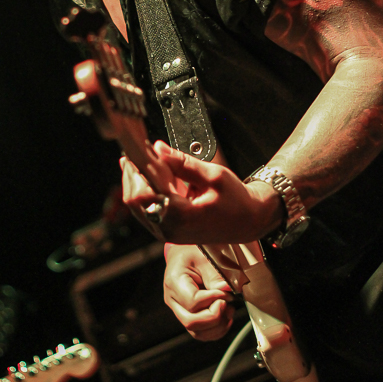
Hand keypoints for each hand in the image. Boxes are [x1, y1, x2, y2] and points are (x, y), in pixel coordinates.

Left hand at [120, 141, 283, 243]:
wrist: (251, 221)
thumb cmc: (237, 202)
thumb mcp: (213, 175)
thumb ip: (182, 162)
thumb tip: (158, 148)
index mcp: (180, 217)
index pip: (142, 195)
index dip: (133, 172)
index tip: (134, 153)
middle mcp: (170, 229)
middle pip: (134, 202)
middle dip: (132, 176)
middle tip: (136, 154)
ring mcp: (168, 232)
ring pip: (139, 207)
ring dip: (138, 184)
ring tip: (143, 163)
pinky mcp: (170, 230)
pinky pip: (148, 211)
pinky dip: (147, 192)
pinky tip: (153, 177)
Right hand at [164, 243, 234, 340]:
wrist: (186, 253)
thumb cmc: (194, 252)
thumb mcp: (205, 256)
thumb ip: (215, 275)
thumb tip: (226, 292)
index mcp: (174, 281)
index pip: (193, 302)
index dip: (213, 300)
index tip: (226, 292)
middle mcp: (173, 299)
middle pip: (191, 322)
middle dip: (215, 317)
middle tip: (227, 303)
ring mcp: (179, 310)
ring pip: (197, 332)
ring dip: (218, 326)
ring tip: (228, 309)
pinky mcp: (188, 316)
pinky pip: (201, 333)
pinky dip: (216, 330)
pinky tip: (225, 316)